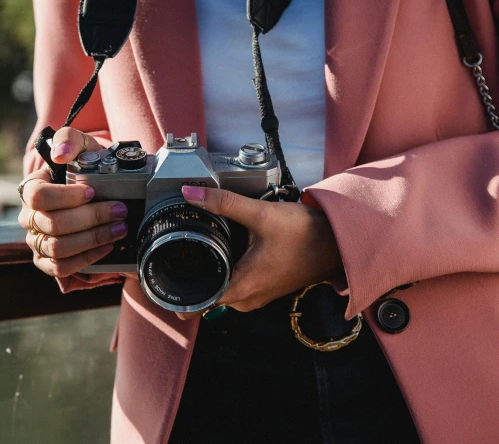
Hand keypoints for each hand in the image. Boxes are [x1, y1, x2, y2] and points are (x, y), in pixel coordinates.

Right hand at [18, 127, 136, 279]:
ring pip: (58, 248)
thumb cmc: (87, 166)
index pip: (38, 195)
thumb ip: (70, 139)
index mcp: (32, 188)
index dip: (66, 197)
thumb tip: (60, 154)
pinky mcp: (47, 261)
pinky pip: (60, 267)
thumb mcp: (83, 145)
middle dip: (91, 218)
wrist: (99, 188)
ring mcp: (37, 240)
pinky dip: (86, 259)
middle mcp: (29, 216)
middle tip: (120, 211)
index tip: (93, 191)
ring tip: (119, 229)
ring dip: (93, 239)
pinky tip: (106, 247)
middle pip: (53, 224)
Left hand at [175, 186, 343, 319]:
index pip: (197, 305)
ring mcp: (256, 295)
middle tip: (176, 249)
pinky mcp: (264, 287)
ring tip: (199, 245)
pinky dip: (226, 269)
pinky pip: (235, 284)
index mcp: (242, 288)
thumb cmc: (306, 235)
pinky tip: (226, 248)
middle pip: (206, 294)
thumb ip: (223, 203)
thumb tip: (190, 193)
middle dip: (191, 274)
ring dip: (211, 271)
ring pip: (221, 288)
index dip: (176, 293)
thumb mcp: (261, 214)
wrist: (338, 244)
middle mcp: (247, 299)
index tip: (160, 279)